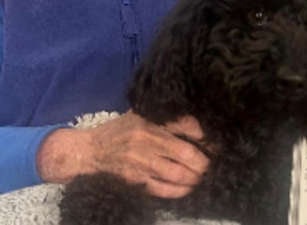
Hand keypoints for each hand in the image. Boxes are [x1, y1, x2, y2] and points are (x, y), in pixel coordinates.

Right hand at [37, 111, 209, 198]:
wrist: (90, 151)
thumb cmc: (120, 131)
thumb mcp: (142, 115)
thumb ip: (168, 119)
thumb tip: (199, 128)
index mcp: (150, 120)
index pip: (187, 126)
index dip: (206, 137)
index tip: (216, 144)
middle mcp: (147, 140)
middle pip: (186, 153)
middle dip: (204, 162)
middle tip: (211, 165)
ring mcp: (141, 162)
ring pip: (178, 174)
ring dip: (195, 178)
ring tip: (201, 177)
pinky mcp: (136, 180)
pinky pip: (164, 189)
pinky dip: (180, 191)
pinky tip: (187, 188)